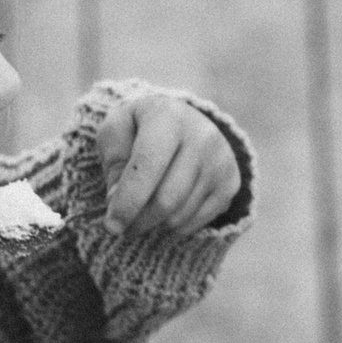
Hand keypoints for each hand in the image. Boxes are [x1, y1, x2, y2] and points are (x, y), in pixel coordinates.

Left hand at [94, 91, 241, 238]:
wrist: (181, 121)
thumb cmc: (141, 128)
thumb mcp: (116, 132)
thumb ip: (113, 164)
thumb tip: (118, 201)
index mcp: (168, 116)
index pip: (147, 166)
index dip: (127, 200)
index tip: (111, 226)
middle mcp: (202, 136)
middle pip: (166, 198)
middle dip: (138, 220)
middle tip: (122, 227)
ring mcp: (220, 161)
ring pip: (180, 215)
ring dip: (154, 225)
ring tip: (141, 215)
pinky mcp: (230, 182)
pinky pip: (197, 222)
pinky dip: (174, 226)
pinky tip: (164, 212)